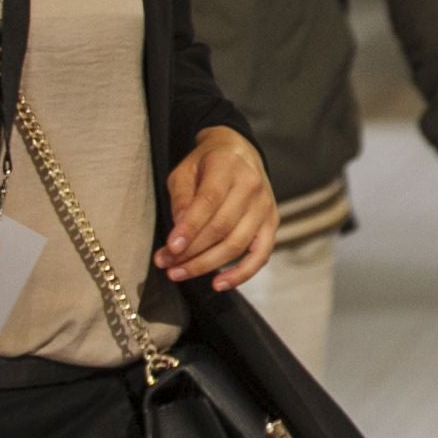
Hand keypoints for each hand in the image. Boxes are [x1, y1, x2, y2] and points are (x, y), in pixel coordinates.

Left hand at [157, 127, 276, 290]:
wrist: (240, 153)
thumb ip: (182, 198)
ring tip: (179, 273)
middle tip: (165, 264)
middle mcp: (252, 185)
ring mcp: (265, 205)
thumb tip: (179, 232)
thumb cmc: (206, 164)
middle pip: (222, 227)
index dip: (190, 228)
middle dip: (191, 251)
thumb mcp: (184, 171)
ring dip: (206, 264)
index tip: (169, 248)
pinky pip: (261, 254)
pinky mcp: (272, 222)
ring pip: (238, 243)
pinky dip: (242, 273)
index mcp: (227, 165)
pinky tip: (219, 284)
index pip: (209, 201)